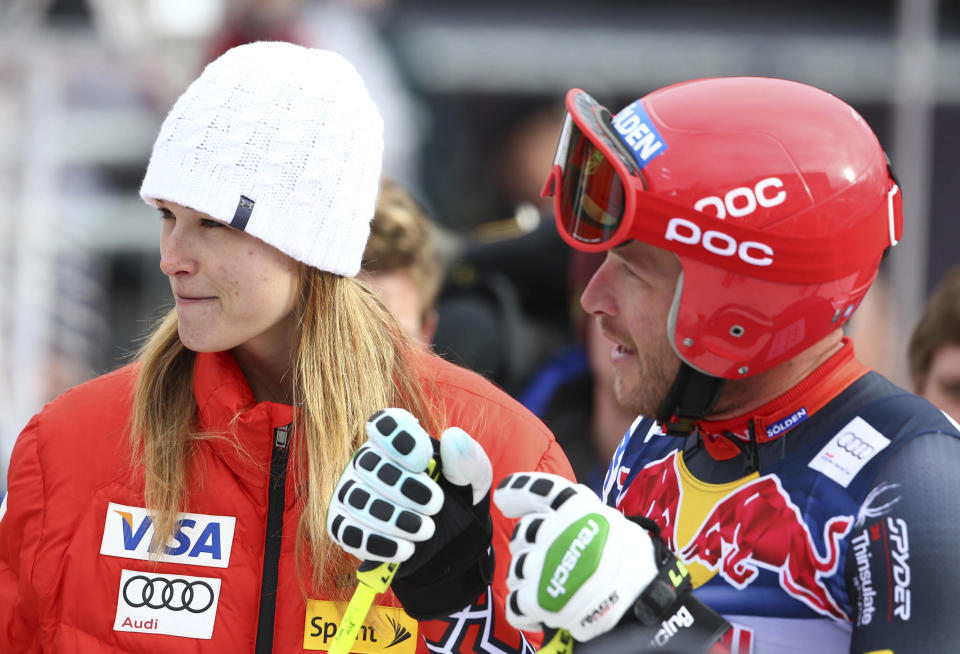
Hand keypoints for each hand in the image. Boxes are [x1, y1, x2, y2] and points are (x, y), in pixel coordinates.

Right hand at [326, 408, 493, 618]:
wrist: (451, 542)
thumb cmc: (458, 498)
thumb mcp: (473, 479)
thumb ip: (467, 458)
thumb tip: (453, 436)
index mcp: (398, 440)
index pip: (384, 424)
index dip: (398, 438)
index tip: (422, 461)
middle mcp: (368, 461)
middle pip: (368, 464)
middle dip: (403, 487)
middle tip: (436, 505)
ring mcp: (352, 493)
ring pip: (357, 499)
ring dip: (392, 517)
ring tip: (426, 531)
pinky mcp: (344, 525)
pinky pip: (348, 531)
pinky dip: (378, 542)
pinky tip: (405, 549)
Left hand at [493, 473, 659, 641]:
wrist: (645, 597)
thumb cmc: (631, 558)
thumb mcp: (609, 517)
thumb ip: (575, 507)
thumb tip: (543, 501)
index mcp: (573, 506)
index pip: (536, 490)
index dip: (516, 490)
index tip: (503, 497)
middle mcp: (553, 531)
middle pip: (522, 534)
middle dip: (532, 546)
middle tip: (553, 559)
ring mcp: (543, 565)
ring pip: (517, 569)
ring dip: (531, 578)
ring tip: (554, 587)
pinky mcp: (537, 599)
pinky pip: (516, 604)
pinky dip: (526, 609)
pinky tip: (542, 610)